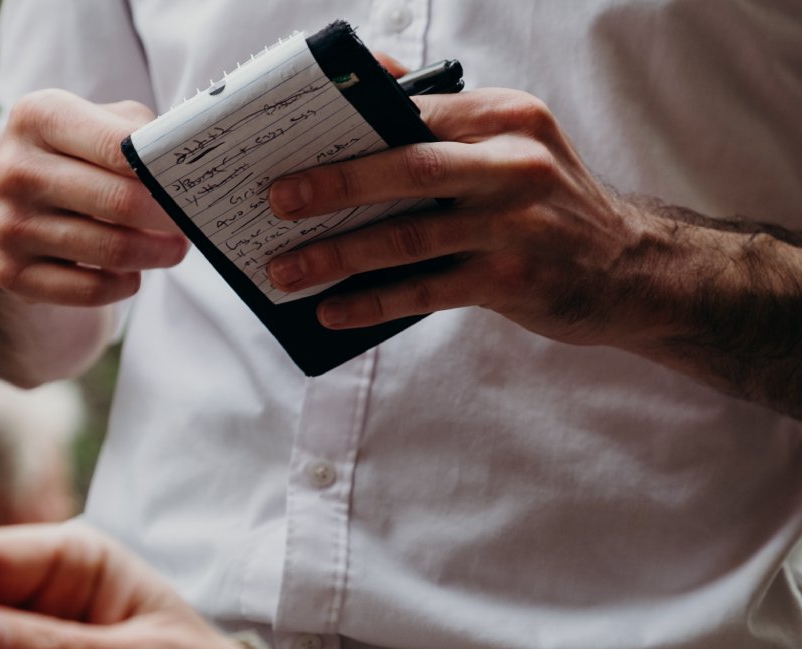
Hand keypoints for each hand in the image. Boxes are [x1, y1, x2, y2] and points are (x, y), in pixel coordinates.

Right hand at [0, 89, 188, 306]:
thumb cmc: (70, 157)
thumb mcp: (96, 123)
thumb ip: (141, 133)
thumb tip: (187, 160)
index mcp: (38, 117)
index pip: (119, 146)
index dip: (165, 170)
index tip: (192, 185)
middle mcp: (14, 170)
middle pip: (121, 202)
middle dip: (170, 218)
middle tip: (193, 225)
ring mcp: (6, 224)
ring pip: (111, 250)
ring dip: (156, 254)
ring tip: (174, 249)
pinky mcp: (9, 272)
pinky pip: (90, 290)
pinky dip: (123, 285)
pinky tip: (131, 274)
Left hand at [265, 88, 644, 345]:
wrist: (633, 268)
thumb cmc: (551, 205)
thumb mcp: (513, 144)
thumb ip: (445, 119)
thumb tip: (372, 79)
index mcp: (505, 117)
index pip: (412, 112)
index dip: (345, 128)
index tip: (289, 144)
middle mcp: (515, 163)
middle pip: (407, 168)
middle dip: (332, 185)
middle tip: (274, 201)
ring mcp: (517, 225)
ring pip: (408, 237)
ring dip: (338, 255)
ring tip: (287, 270)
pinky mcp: (514, 281)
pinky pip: (426, 291)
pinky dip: (373, 302)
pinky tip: (333, 311)